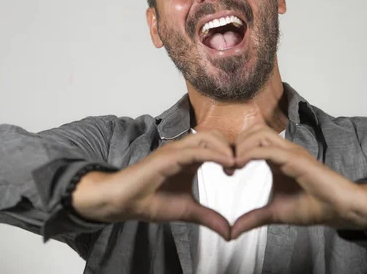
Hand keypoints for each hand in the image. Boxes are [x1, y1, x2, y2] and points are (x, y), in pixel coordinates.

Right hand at [73, 131, 234, 239]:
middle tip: (243, 164)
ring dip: (225, 149)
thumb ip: (208, 217)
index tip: (244, 168)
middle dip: (232, 146)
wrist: (122, 202)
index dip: (232, 153)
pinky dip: (214, 155)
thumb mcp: (187, 211)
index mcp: (189, 157)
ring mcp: (175, 150)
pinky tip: (227, 165)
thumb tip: (229, 231)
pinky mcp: (168, 156)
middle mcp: (183, 149)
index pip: (216, 145)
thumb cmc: (149, 201)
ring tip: (237, 165)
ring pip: (207, 137)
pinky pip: (196, 150)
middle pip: (215, 135)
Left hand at [230, 124, 366, 238]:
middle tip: (227, 166)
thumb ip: (254, 218)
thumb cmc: (313, 206)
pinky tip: (240, 164)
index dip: (235, 149)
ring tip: (233, 165)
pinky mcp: (296, 158)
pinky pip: (268, 148)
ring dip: (241, 146)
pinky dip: (251, 153)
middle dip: (235, 143)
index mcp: (278, 157)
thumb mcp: (275, 213)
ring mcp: (291, 151)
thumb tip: (232, 232)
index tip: (226, 169)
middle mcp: (284, 149)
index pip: (252, 140)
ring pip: (259, 133)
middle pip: (253, 130)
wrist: (338, 209)